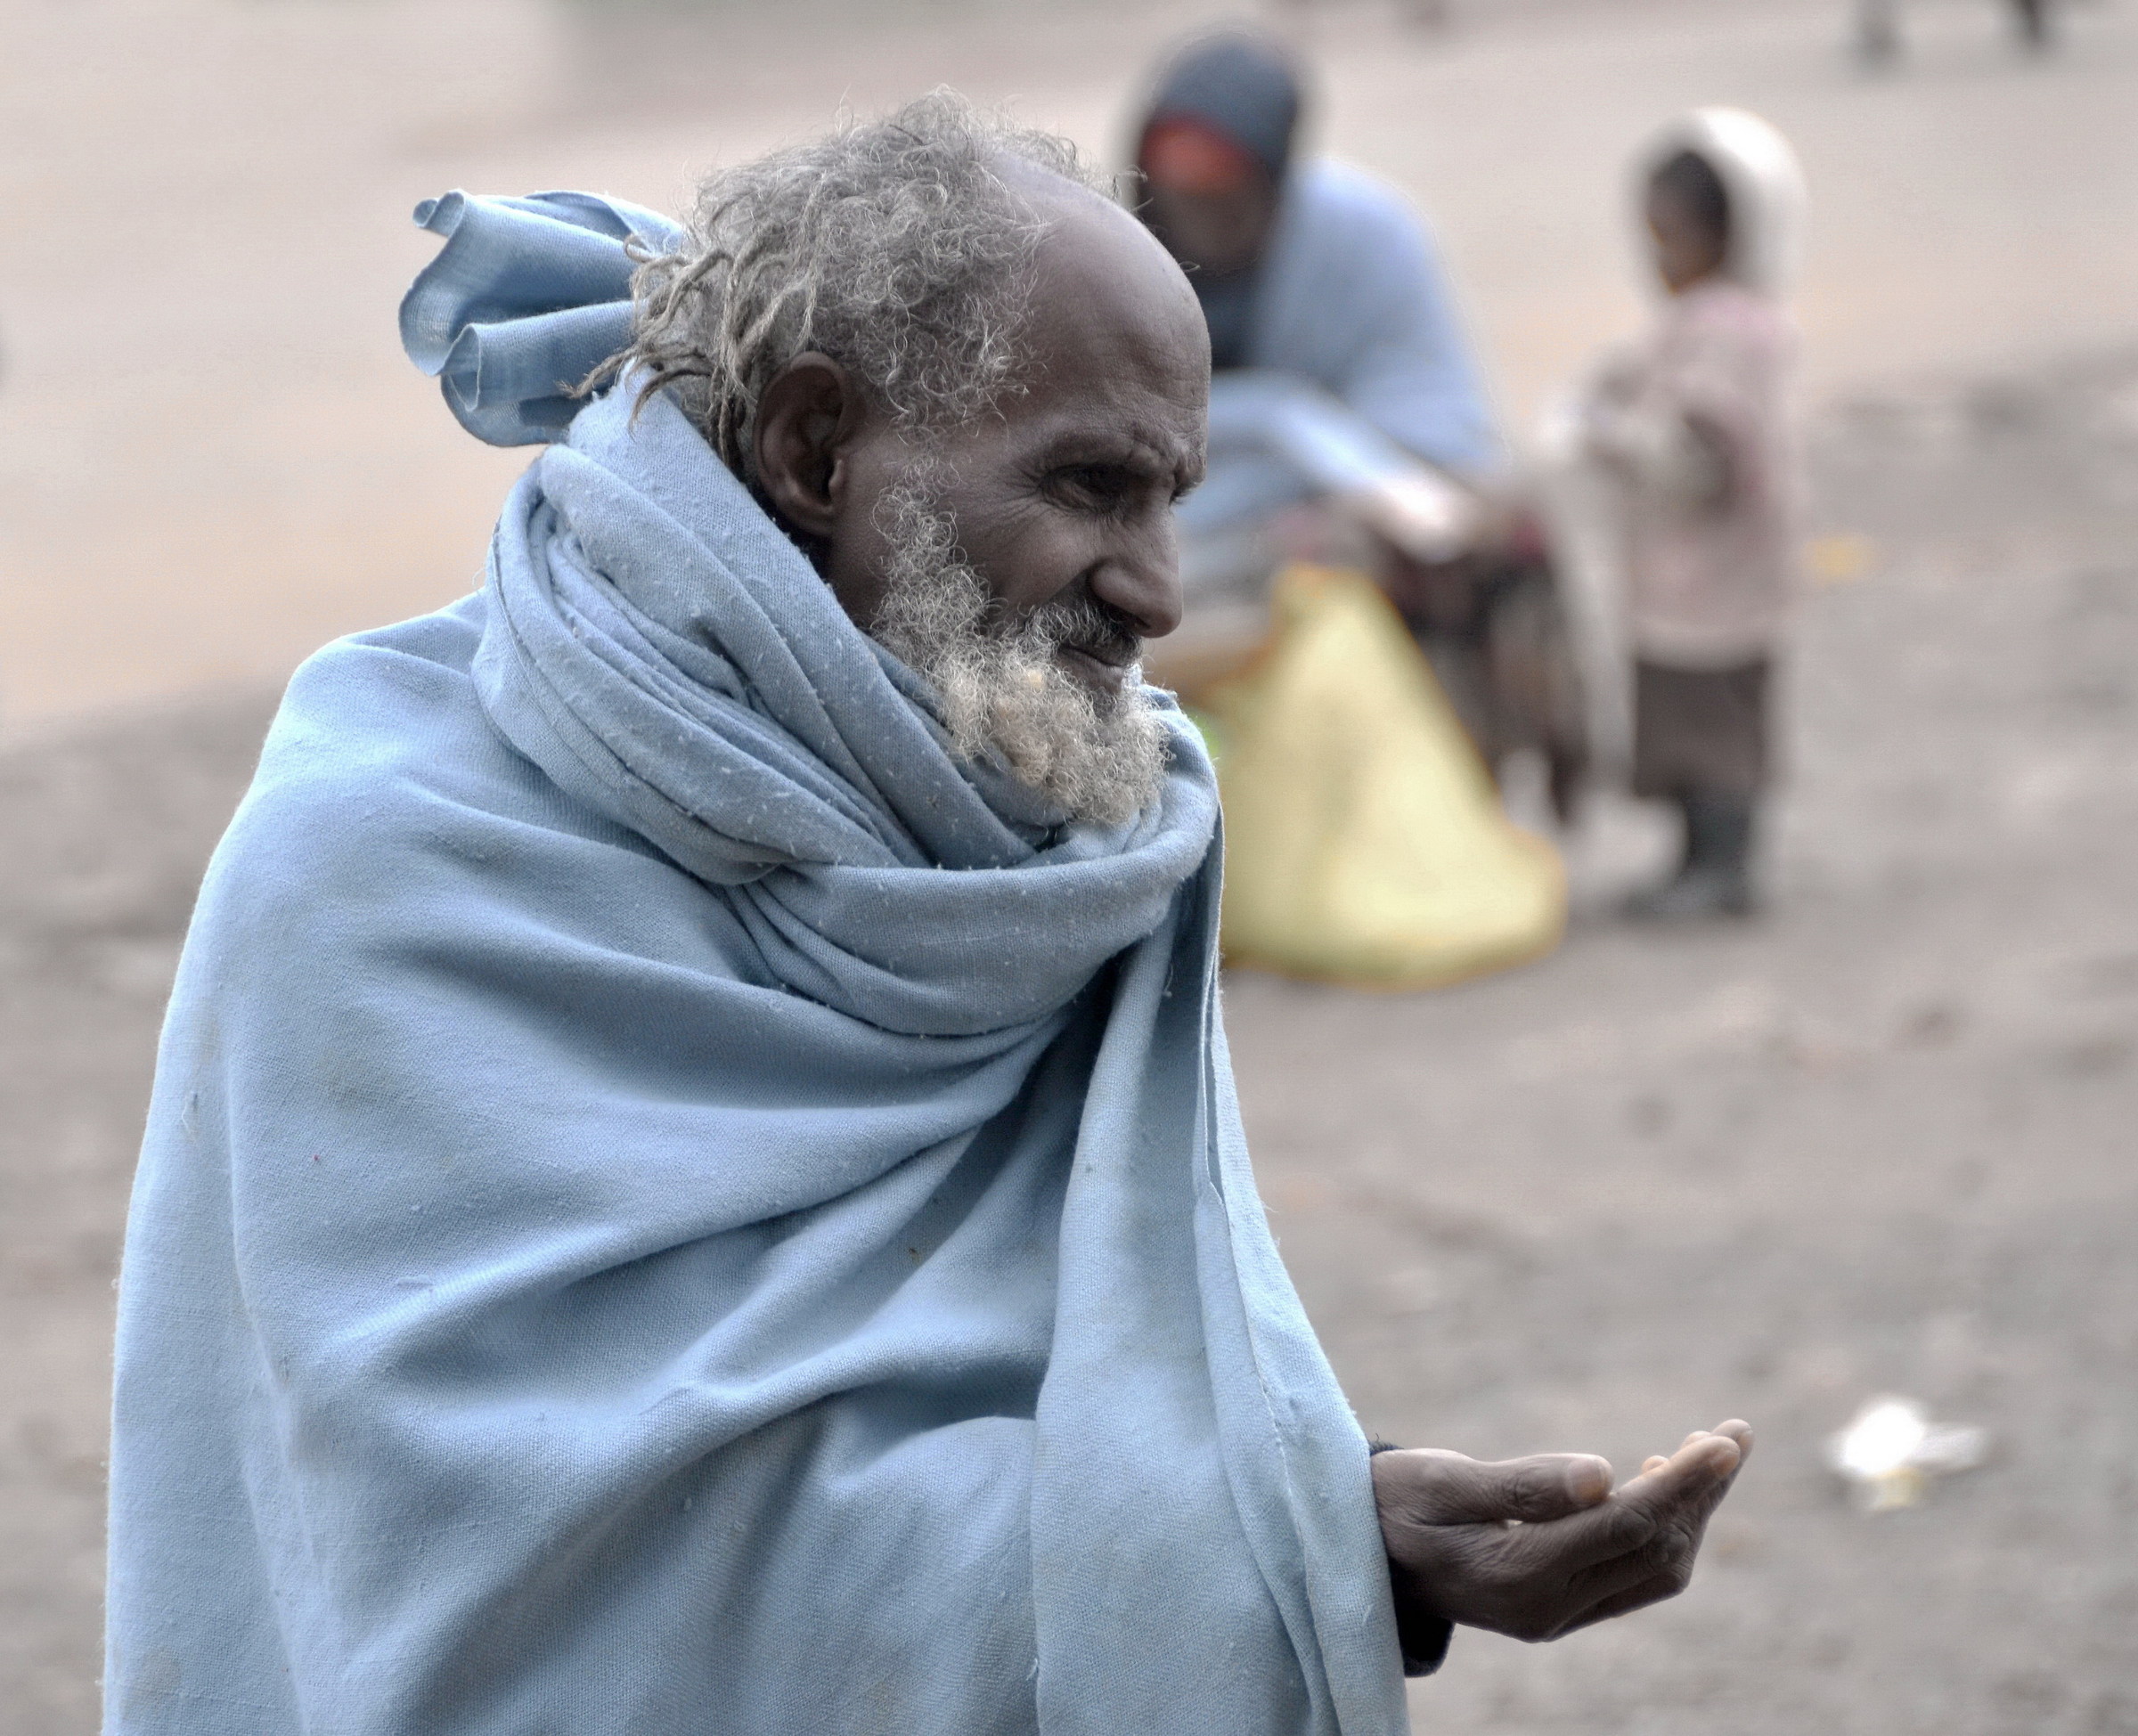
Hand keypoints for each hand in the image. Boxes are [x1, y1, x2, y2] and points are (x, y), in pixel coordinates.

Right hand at [1373, 1420, 1750, 1643]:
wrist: (1363, 1550)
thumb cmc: (1393, 1501)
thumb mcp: (1440, 1480)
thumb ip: (1520, 1483)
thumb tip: (1604, 1475)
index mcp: (1517, 1577)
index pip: (1625, 1530)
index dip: (1682, 1484)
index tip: (1724, 1441)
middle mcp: (1547, 1609)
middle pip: (1656, 1553)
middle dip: (1702, 1493)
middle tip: (1734, 1433)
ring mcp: (1558, 1615)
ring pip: (1657, 1569)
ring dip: (1692, 1511)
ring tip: (1711, 1451)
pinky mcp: (1562, 1607)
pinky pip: (1637, 1575)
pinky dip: (1666, 1529)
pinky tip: (1662, 1483)